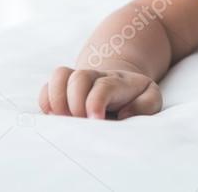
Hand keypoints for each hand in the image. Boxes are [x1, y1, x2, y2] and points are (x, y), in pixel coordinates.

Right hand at [38, 65, 161, 119]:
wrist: (122, 86)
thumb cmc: (137, 98)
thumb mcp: (151, 99)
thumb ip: (146, 104)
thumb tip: (124, 113)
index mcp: (117, 81)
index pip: (103, 86)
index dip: (95, 102)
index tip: (95, 120)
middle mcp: (95, 76)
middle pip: (79, 77)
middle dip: (75, 102)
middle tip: (80, 122)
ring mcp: (77, 80)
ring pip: (59, 75)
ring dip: (57, 99)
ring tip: (63, 119)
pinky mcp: (63, 88)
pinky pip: (46, 88)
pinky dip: (46, 103)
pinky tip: (56, 117)